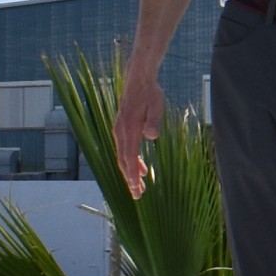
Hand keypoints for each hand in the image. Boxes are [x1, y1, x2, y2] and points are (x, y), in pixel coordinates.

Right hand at [114, 72, 165, 197]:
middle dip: (130, 179)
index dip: (132, 174)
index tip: (135, 188)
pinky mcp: (122, 129)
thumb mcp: (156, 105)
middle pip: (123, 161)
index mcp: (128, 129)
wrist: (138, 79)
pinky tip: (143, 169)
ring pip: (123, 157)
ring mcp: (119, 130)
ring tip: (140, 187)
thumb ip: (154, 121)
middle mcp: (120, 132)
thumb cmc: (150, 93)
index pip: (129, 157)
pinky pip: (125, 150)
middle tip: (138, 196)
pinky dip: (132, 162)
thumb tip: (152, 136)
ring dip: (131, 173)